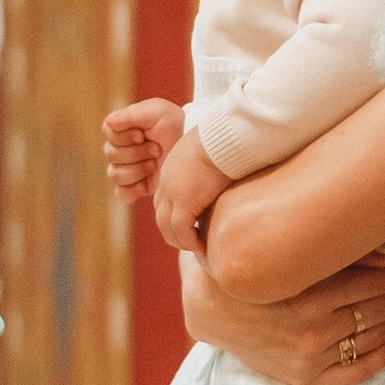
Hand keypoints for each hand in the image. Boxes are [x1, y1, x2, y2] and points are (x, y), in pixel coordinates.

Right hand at [103, 99, 183, 199]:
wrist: (191, 144)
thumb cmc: (172, 123)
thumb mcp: (157, 111)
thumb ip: (132, 115)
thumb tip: (110, 122)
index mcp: (121, 129)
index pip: (109, 133)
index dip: (125, 136)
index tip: (142, 135)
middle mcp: (118, 149)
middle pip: (112, 154)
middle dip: (137, 152)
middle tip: (156, 149)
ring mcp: (125, 169)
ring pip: (115, 174)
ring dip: (137, 169)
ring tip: (154, 164)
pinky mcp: (135, 186)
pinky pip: (122, 193)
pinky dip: (132, 190)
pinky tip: (145, 184)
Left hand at [153, 129, 233, 252]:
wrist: (222, 137)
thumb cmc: (224, 142)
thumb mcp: (208, 154)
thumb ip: (207, 167)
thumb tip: (223, 173)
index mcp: (171, 172)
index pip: (163, 201)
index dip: (172, 216)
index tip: (187, 226)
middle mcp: (167, 184)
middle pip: (161, 217)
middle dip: (172, 233)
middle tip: (190, 242)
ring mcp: (173, 194)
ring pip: (167, 227)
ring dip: (180, 240)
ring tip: (197, 247)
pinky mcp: (184, 203)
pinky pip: (182, 230)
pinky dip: (190, 241)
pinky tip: (202, 245)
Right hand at [180, 245, 384, 384]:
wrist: (208, 307)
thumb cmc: (246, 262)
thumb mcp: (281, 244)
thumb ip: (331, 245)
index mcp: (304, 293)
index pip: (374, 282)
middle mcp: (309, 329)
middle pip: (380, 308)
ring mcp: (308, 357)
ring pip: (375, 336)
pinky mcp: (304, 376)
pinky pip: (358, 369)